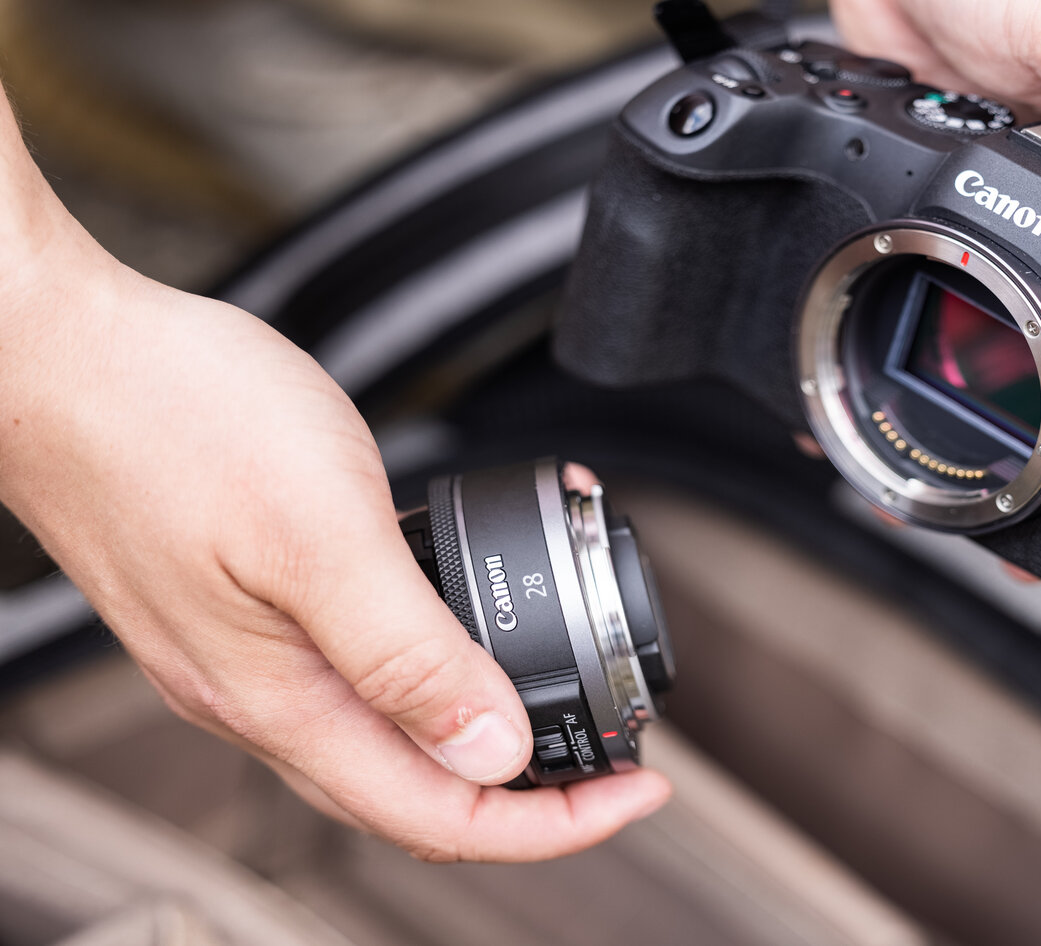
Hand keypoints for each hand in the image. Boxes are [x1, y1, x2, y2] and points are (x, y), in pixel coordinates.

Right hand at [0, 120, 668, 859]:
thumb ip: (407, 653)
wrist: (60, 350)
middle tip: (615, 756)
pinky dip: (434, 658)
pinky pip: (360, 664)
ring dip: (487, 726)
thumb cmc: (168, 420)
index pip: (441, 814)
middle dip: (533, 791)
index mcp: (283, 699)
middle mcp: (263, 694)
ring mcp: (251, 651)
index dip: (553, 822)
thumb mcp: (320, 534)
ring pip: (391, 733)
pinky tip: (465, 616)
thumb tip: (493, 752)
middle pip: (420, 791)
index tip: (637, 789)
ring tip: (566, 690)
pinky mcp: (248, 600)